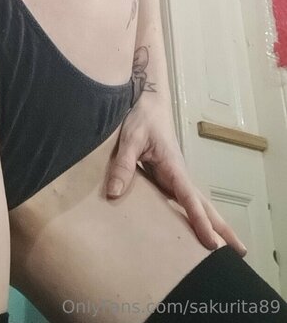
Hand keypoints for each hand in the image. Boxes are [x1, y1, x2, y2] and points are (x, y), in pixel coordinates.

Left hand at [105, 96, 246, 256]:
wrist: (149, 103)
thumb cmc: (142, 118)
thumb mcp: (130, 138)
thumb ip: (123, 164)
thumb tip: (115, 194)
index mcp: (174, 167)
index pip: (189, 198)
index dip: (200, 221)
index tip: (212, 242)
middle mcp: (179, 175)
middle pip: (204, 205)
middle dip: (221, 228)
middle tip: (240, 252)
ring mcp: (176, 178)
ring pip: (197, 204)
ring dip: (212, 224)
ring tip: (224, 250)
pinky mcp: (169, 179)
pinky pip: (184, 202)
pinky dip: (195, 217)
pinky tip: (195, 233)